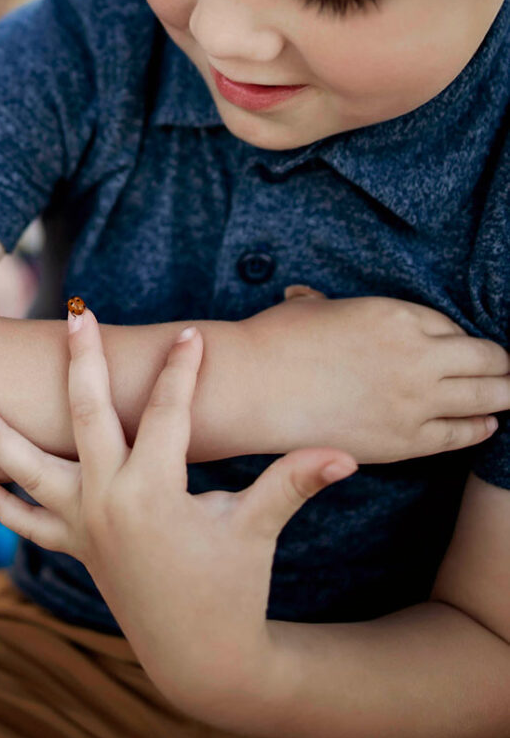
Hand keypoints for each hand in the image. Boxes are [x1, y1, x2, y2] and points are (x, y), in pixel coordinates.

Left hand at [0, 307, 356, 712]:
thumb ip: (295, 483)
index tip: (192, 335)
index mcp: (153, 492)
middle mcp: (106, 503)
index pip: (167, 412)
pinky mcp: (74, 548)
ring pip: (29, 471)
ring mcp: (82, 527)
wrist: (200, 658)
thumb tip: (349, 454)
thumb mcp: (259, 529)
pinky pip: (25, 522)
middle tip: (75, 314)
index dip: (184, 371)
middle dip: (83, 361)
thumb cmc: (234, 588)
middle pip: (87, 416)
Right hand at [243, 293, 509, 464]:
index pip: (452, 327)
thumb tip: (309, 297)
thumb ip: (328, 304)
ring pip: (486, 395)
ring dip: (503, 392)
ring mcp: (414, 400)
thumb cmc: (274, 341)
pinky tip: (488, 423)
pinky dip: (480, 426)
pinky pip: (460, 433)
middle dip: (501, 363)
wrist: (252, 388)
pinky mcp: (404, 440)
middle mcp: (417, 356)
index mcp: (398, 316)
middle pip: (486, 359)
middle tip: (507, 368)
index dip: (459, 338)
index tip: (464, 347)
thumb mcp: (311, 307)